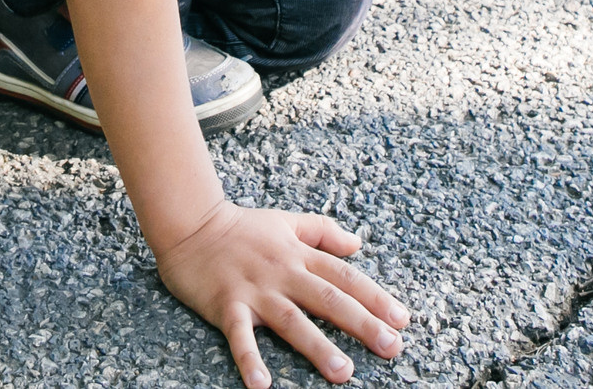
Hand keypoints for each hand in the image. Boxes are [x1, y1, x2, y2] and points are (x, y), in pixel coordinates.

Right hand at [154, 202, 408, 387]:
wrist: (190, 223)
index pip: (345, 277)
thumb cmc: (240, 226)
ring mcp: (255, 290)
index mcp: (299, 254)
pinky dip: (250, 360)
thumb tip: (358, 244)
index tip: (402, 320)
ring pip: (292, 320)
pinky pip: (240, 336)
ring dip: (318, 347)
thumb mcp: (286, 221)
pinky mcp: (226, 305)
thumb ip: (323, 232)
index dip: (375, 297)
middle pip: (328, 299)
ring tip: (343, 373)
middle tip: (392, 347)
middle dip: (362, 324)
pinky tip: (262, 386)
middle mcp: (282, 272)